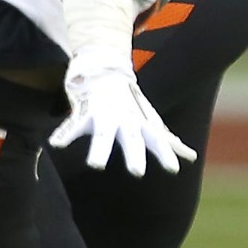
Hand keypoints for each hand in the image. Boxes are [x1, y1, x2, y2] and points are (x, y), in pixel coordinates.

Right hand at [47, 45, 193, 175]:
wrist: (105, 75)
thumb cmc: (132, 106)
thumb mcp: (151, 122)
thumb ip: (168, 141)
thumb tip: (190, 156)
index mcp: (142, 126)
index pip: (157, 142)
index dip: (166, 155)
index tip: (174, 170)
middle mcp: (125, 121)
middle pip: (131, 140)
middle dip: (134, 154)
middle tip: (137, 172)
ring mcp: (105, 116)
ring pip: (103, 135)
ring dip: (99, 150)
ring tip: (95, 166)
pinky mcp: (85, 113)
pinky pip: (73, 127)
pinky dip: (65, 136)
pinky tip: (57, 146)